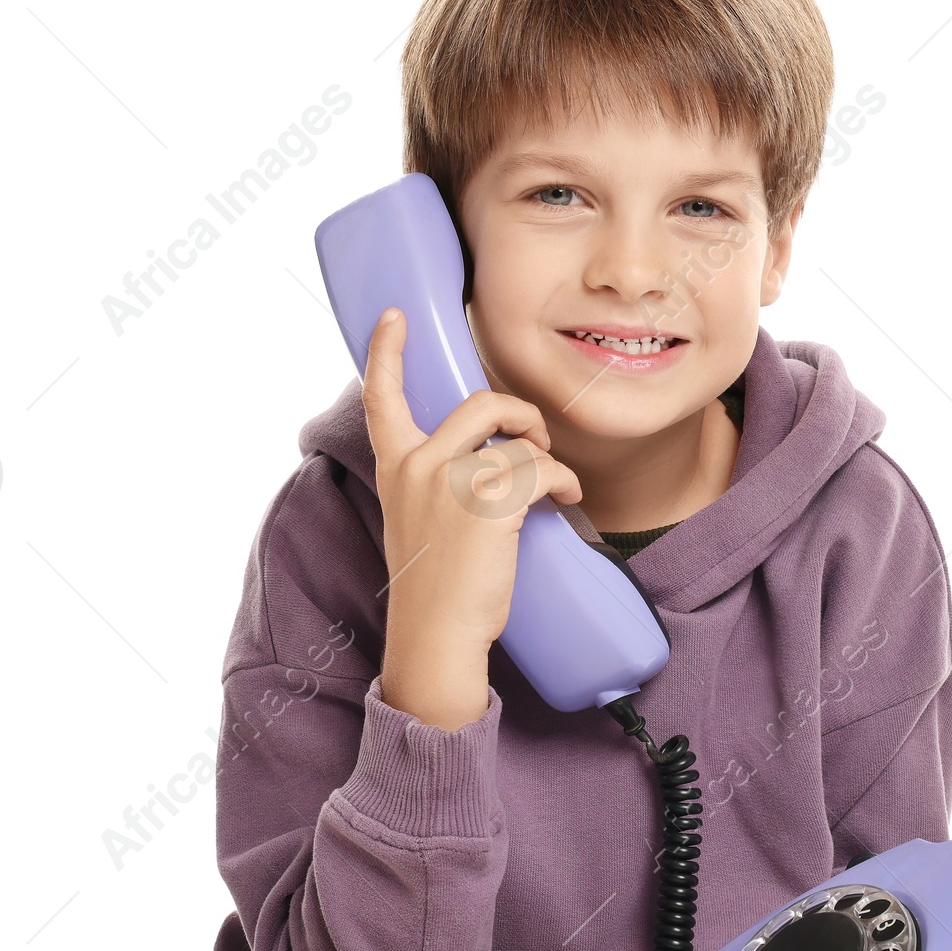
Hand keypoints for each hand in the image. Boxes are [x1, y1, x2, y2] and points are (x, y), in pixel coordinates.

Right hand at [363, 307, 582, 659]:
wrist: (436, 635)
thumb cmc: (435, 588)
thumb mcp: (419, 520)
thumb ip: (436, 481)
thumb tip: (491, 456)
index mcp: (395, 467)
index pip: (381, 396)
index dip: (386, 350)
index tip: (396, 316)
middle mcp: (418, 465)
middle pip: (482, 402)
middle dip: (521, 413)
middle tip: (538, 441)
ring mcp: (452, 480)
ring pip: (519, 440)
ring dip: (550, 458)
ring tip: (559, 486)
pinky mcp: (489, 502)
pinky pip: (543, 469)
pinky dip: (566, 482)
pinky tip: (569, 500)